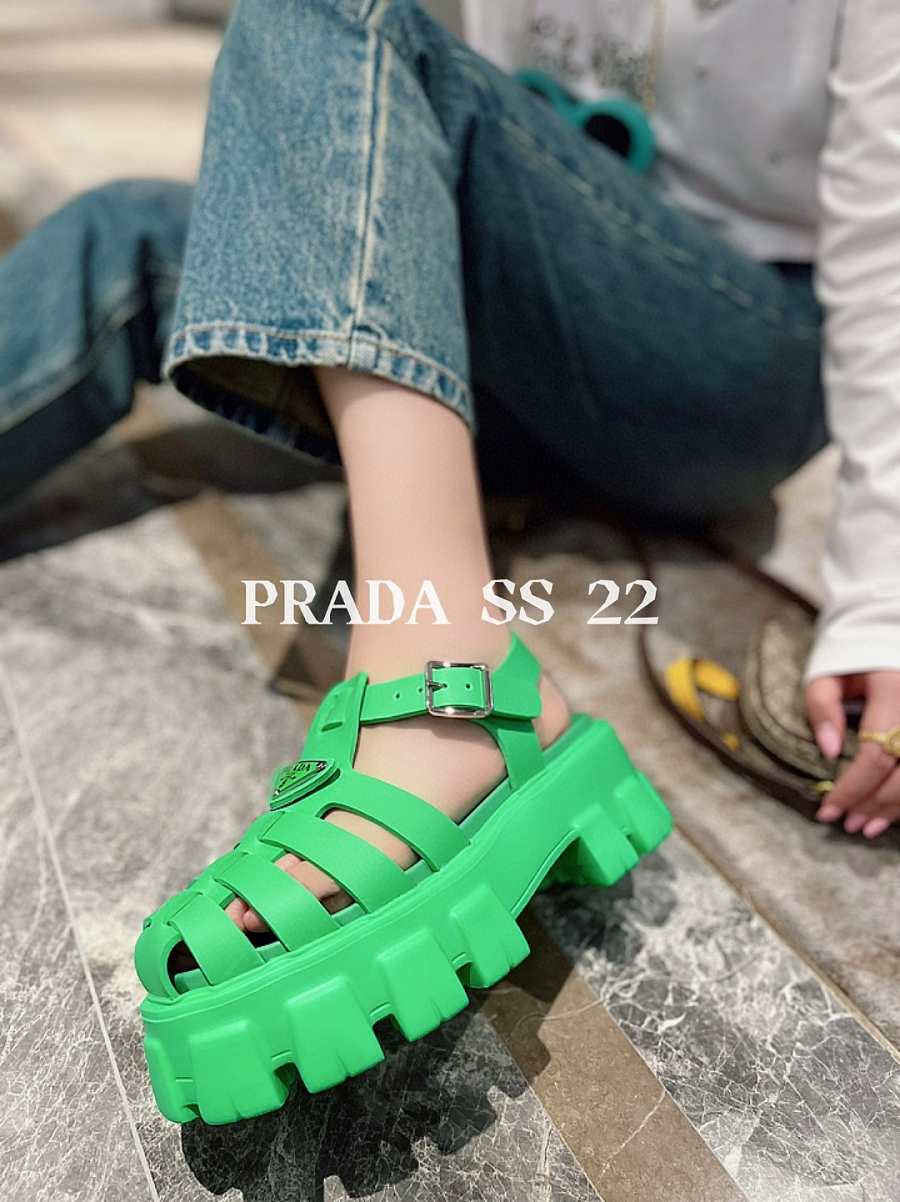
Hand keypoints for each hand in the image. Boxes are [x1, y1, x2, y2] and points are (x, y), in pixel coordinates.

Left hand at [806, 670, 899, 836]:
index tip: (828, 809)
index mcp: (894, 692)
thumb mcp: (826, 676)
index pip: (875, 754)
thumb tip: (830, 752)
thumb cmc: (851, 663)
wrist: (885, 644)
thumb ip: (822, 707)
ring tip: (864, 826)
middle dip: (873, 805)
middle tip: (847, 824)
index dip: (852, 787)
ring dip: (894, 810)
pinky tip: (889, 814)